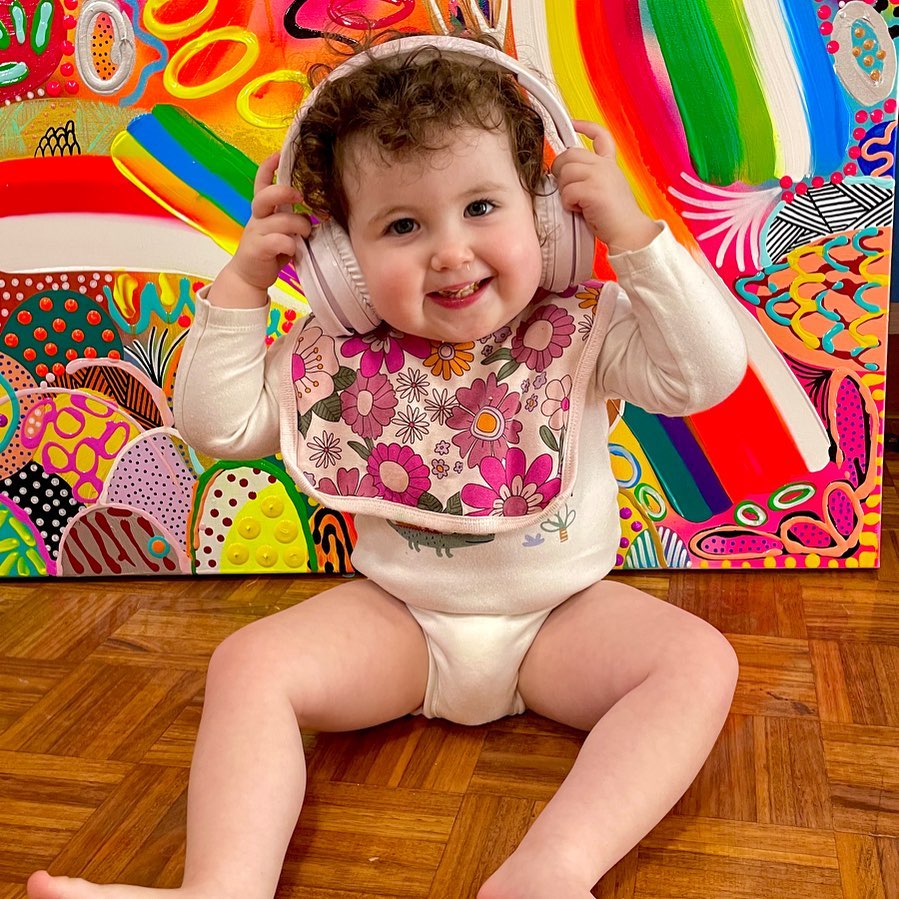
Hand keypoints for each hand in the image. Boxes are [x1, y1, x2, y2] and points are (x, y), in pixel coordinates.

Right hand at [226, 152, 312, 292]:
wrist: (248, 277)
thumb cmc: (270, 251)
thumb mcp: (280, 230)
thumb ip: (292, 219)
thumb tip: (318, 213)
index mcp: (262, 210)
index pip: (261, 182)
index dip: (268, 167)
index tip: (278, 153)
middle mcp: (257, 217)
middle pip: (266, 195)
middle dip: (285, 192)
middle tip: (301, 197)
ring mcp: (256, 232)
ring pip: (282, 220)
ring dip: (300, 226)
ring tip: (306, 234)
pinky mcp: (258, 249)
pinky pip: (280, 240)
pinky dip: (291, 244)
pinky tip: (294, 251)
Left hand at [552, 121, 659, 251]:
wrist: (629, 233)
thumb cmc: (613, 219)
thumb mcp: (604, 190)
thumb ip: (589, 177)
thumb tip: (564, 175)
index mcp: (609, 165)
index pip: (600, 135)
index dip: (584, 126)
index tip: (573, 123)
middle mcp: (605, 166)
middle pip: (570, 154)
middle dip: (560, 171)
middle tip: (567, 189)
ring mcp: (600, 176)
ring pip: (565, 172)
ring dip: (564, 190)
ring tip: (577, 203)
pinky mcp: (594, 190)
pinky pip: (567, 191)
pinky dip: (569, 203)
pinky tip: (580, 210)